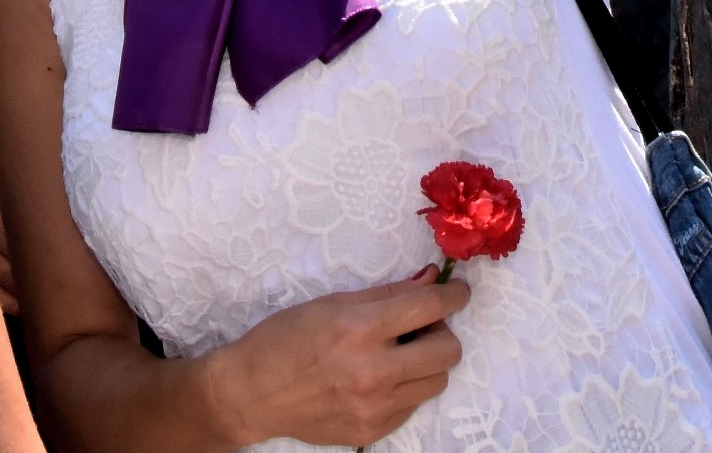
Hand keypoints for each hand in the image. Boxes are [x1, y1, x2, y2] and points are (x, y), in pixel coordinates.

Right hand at [202, 276, 469, 445]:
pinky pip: (412, 405)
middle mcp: (372, 372)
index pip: (430, 307)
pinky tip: (379, 378)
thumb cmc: (286, 338)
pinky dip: (405, 388)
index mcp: (360, 330)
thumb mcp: (333, 303)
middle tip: (422, 324)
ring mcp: (374, 408)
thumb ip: (387, 293)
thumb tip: (430, 280)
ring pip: (436, 381)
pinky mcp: (372, 431)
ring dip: (427, 362)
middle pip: (448, 351)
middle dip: (442, 331)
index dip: (454, 295)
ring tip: (399, 353)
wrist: (253, 394)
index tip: (459, 291)